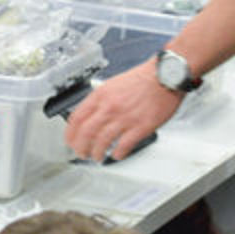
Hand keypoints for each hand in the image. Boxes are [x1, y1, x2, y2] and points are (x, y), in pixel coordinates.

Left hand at [64, 59, 182, 161]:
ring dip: (96, 153)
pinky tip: (116, 155)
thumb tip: (90, 116)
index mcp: (101, 95)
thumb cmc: (142, 80)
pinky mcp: (141, 127)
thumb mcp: (112, 84)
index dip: (70, 133)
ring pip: (102, 141)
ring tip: (97, 157)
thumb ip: (100, 100)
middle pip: (86, 132)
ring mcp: (125, 118)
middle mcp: (110, 106)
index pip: (76, 117)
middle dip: (80, 147)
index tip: (70, 140)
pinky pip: (124, 146)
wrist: (164, 76)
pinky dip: (117, 154)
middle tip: (81, 153)